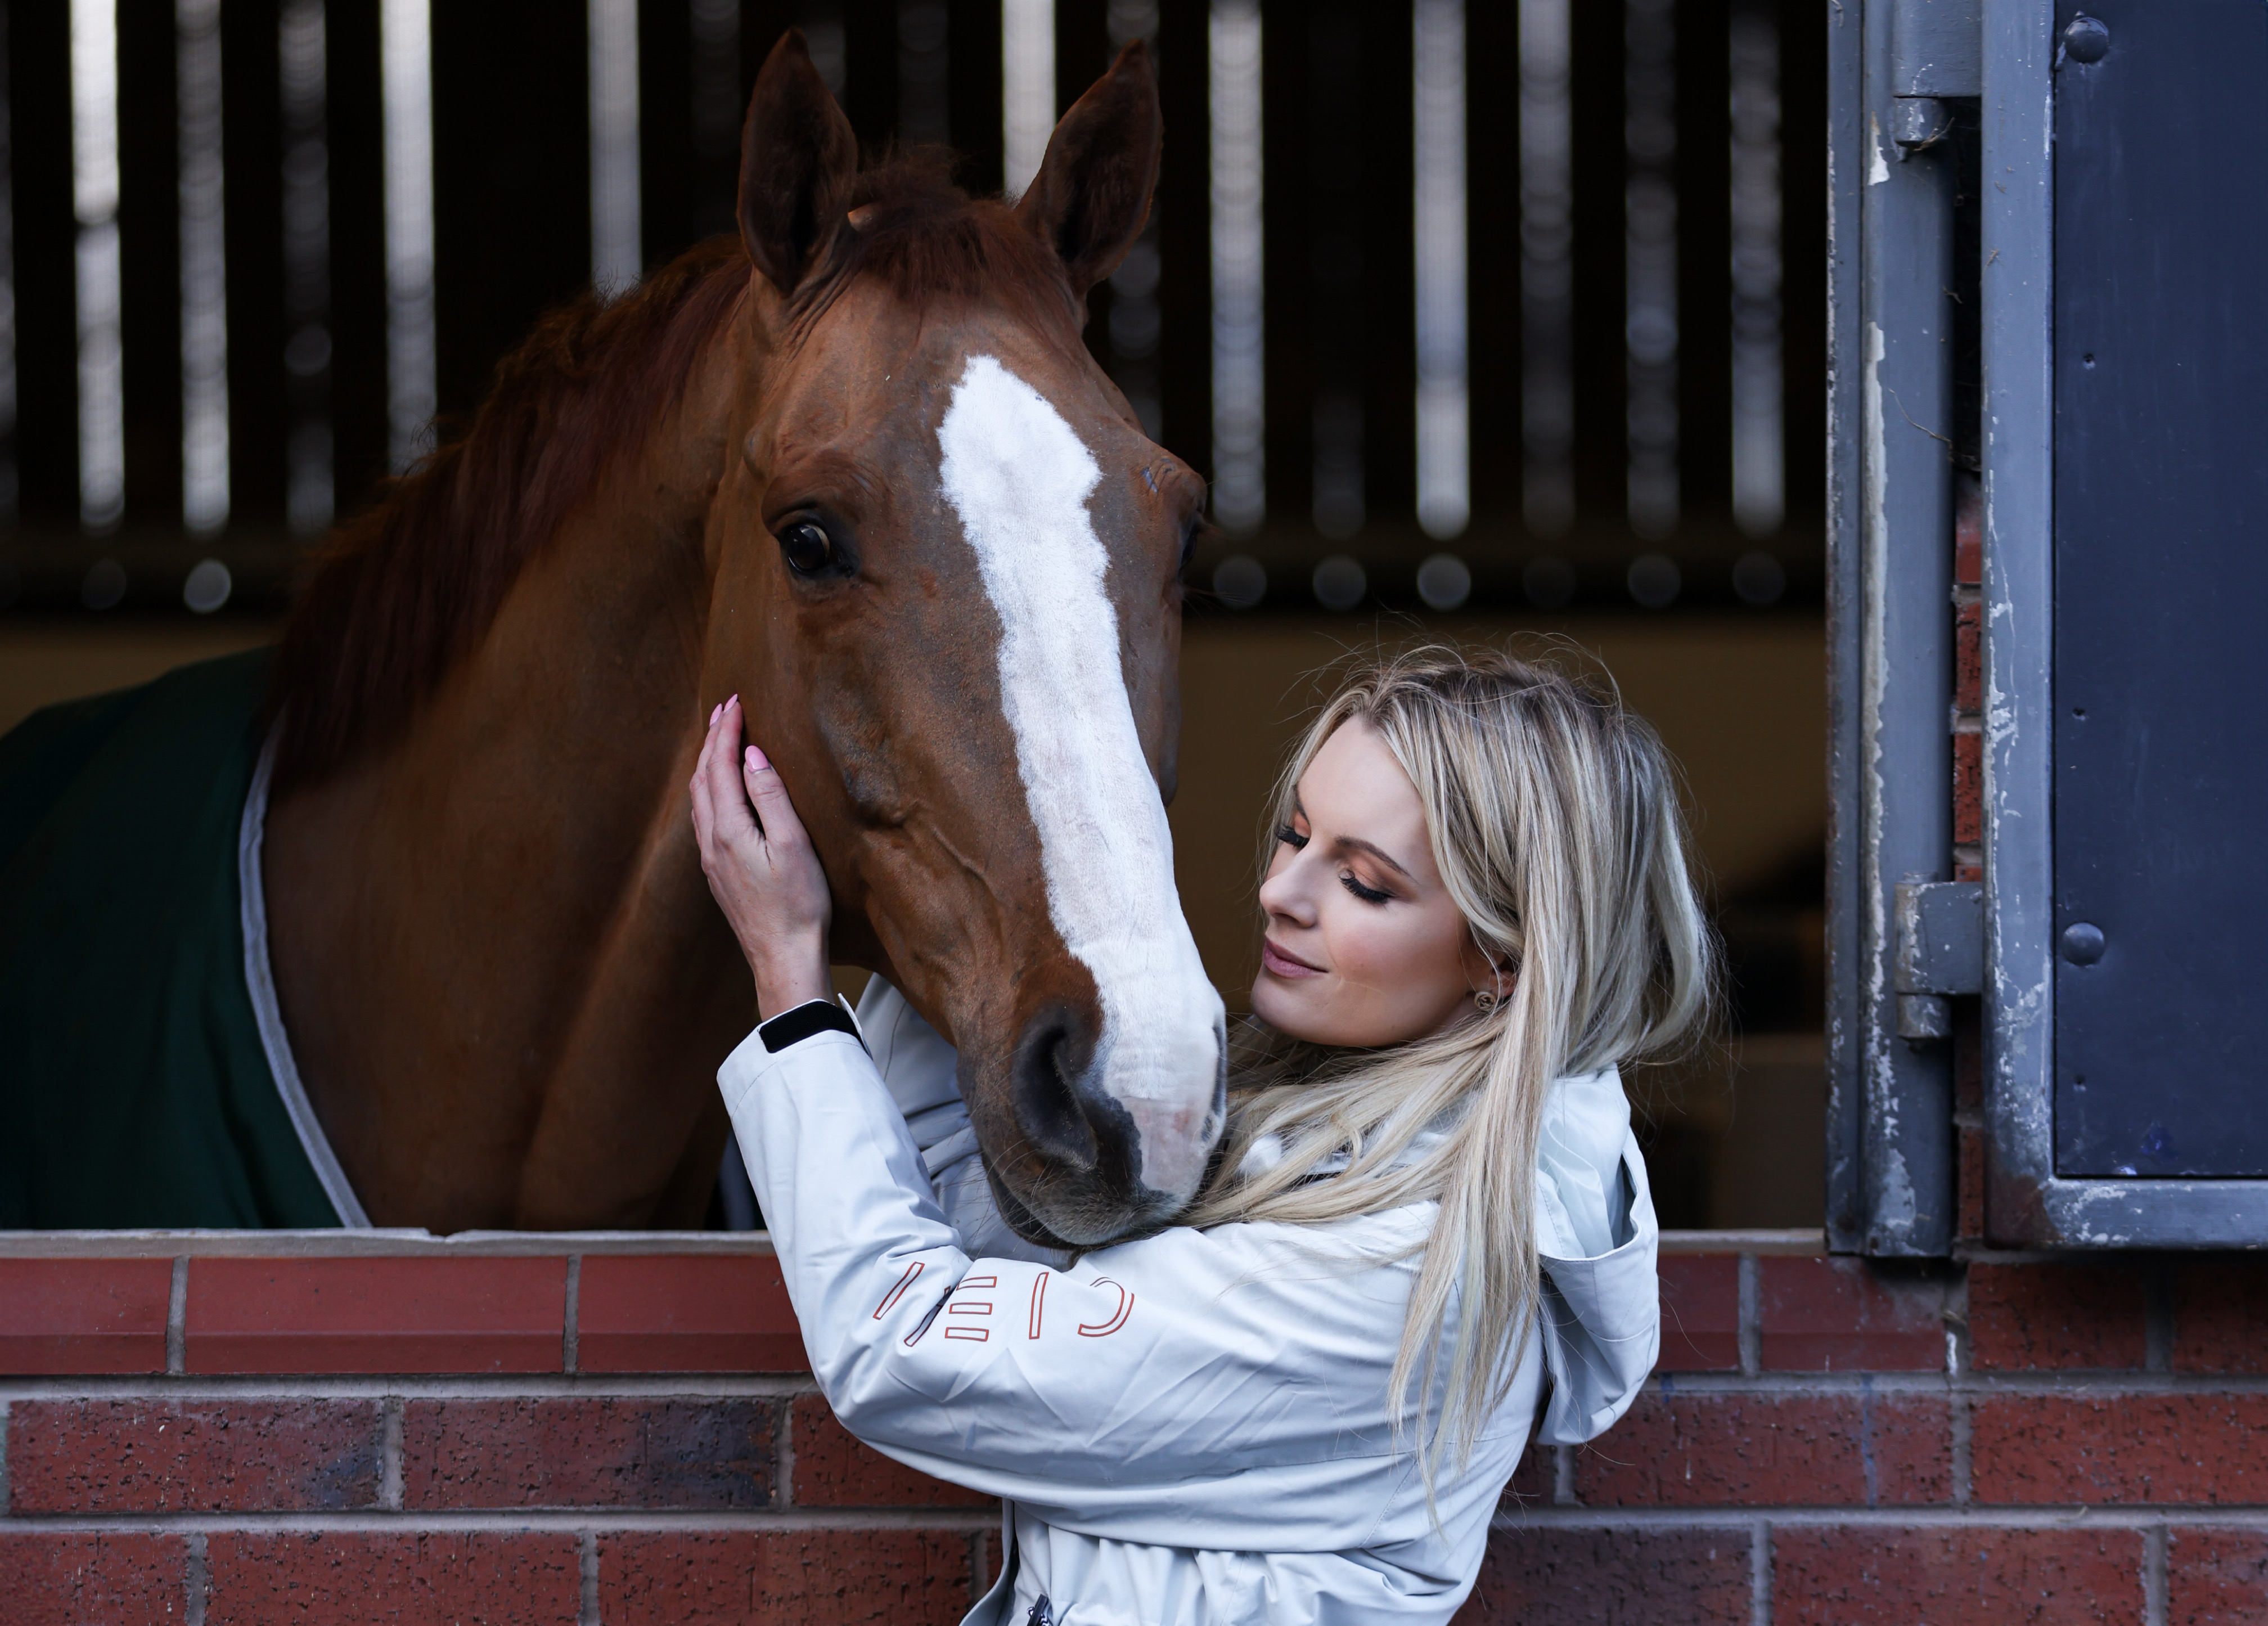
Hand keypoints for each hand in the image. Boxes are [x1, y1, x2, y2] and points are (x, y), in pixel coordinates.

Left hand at [689, 695, 833, 1016]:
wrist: (784, 958)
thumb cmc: (798, 905)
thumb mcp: (793, 845)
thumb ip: (771, 797)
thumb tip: (753, 755)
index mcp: (729, 830)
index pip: (721, 766)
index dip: (727, 731)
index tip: (737, 701)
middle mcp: (711, 842)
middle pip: (702, 778)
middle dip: (713, 739)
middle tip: (725, 708)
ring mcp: (711, 860)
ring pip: (698, 798)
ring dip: (707, 763)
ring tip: (719, 738)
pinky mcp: (718, 873)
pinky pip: (703, 817)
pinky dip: (708, 788)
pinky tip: (719, 788)